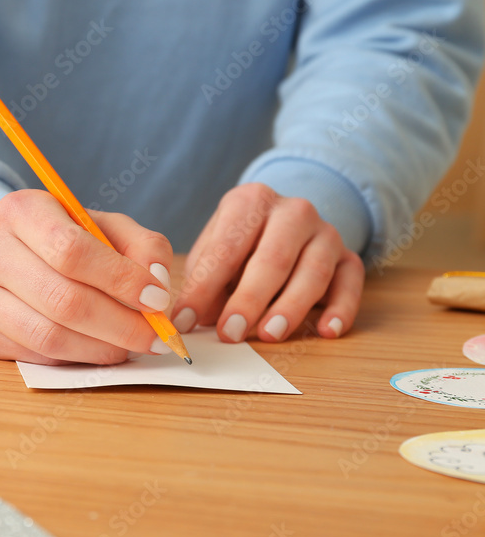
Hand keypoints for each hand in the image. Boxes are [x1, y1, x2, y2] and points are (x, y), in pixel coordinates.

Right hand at [0, 189, 173, 364]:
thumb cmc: (58, 239)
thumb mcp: (101, 226)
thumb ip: (140, 246)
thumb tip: (157, 286)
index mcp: (21, 210)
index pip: (72, 250)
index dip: (121, 280)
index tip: (157, 300)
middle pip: (62, 299)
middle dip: (120, 325)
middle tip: (154, 338)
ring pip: (47, 336)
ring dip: (100, 349)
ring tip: (128, 347)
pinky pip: (33, 355)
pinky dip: (73, 358)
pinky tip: (93, 348)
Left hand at [172, 184, 364, 342]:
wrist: (287, 222)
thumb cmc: (241, 243)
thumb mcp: (216, 251)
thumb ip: (205, 281)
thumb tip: (194, 319)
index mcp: (251, 202)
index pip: (226, 248)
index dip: (203, 287)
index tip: (185, 320)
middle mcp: (293, 211)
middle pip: (273, 258)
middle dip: (249, 299)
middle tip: (230, 332)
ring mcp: (325, 232)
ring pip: (313, 271)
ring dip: (291, 307)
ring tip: (269, 335)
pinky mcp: (349, 256)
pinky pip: (351, 283)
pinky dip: (341, 309)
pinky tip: (326, 331)